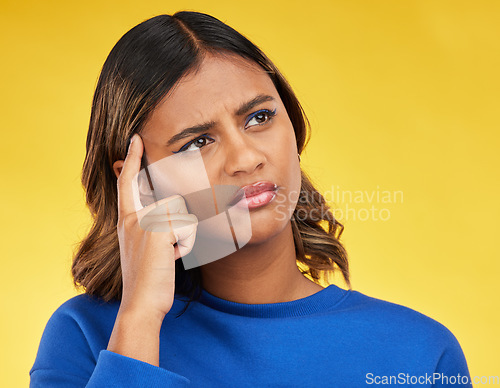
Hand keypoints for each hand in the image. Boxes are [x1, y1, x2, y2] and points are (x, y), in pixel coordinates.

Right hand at [115, 133, 197, 321]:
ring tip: (168, 256)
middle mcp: (133, 217)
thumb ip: (151, 227)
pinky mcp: (158, 230)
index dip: (132, 160)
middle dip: (180, 224)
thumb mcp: (145, 248)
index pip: (127, 182)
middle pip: (172, 199)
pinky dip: (187, 247)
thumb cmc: (148, 279)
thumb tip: (174, 211)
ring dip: (184, 238)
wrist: (141, 303)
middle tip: (166, 250)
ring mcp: (144, 222)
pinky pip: (189, 229)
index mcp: (127, 220)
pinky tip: (172, 259)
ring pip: (184, 215)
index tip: (136, 139)